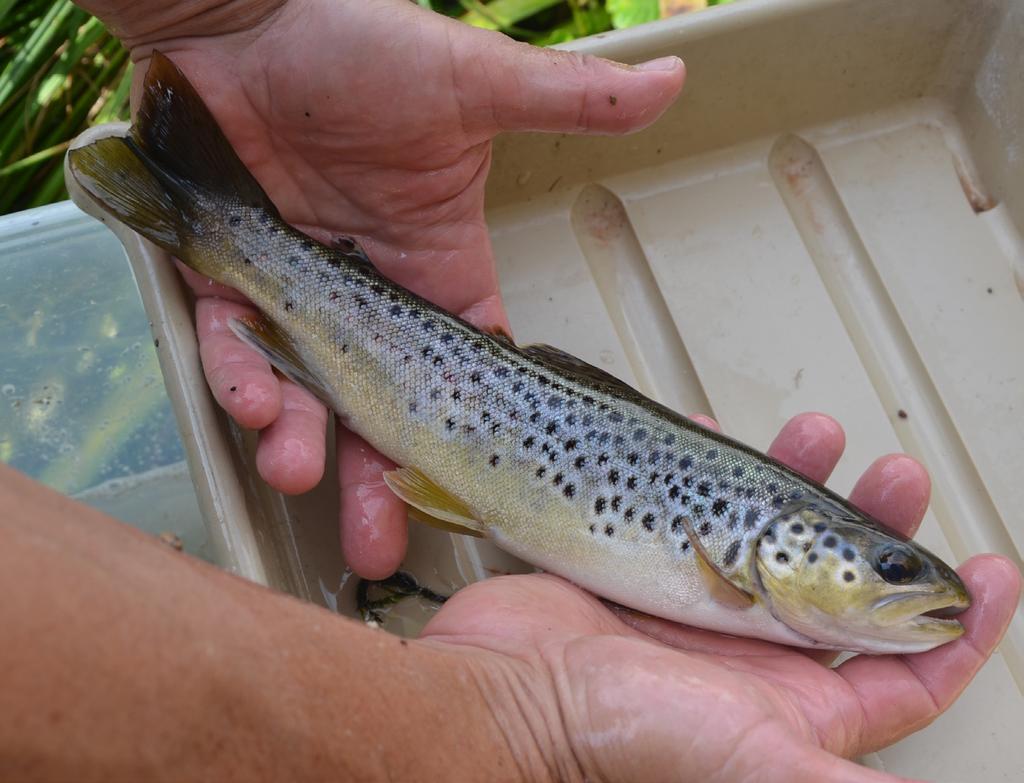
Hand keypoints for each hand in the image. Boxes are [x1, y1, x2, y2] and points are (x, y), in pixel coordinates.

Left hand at [82, 0, 684, 577]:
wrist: (243, 13)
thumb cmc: (355, 42)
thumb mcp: (472, 83)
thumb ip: (566, 100)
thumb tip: (671, 78)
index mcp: (437, 269)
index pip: (470, 369)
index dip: (472, 435)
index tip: (474, 493)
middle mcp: (373, 296)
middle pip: (385, 411)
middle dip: (380, 481)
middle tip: (380, 545)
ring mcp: (301, 294)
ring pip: (308, 393)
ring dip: (305, 442)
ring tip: (304, 473)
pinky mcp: (232, 277)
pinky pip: (235, 342)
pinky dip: (241, 373)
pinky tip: (255, 399)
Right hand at [422, 413, 1021, 781]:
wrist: (511, 694)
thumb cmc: (626, 734)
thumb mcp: (757, 760)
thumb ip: (838, 780)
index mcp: (792, 705)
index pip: (900, 673)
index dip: (954, 629)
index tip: (991, 576)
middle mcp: (750, 656)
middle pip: (840, 584)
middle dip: (880, 526)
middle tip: (896, 477)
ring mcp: (696, 606)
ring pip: (769, 532)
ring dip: (801, 480)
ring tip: (817, 435)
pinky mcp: (645, 565)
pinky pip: (690, 504)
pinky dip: (707, 465)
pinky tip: (715, 435)